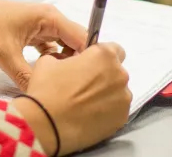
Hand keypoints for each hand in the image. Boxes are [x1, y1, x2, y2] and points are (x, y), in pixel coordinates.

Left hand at [0, 0, 86, 89]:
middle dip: (77, 66)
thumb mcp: (6, 56)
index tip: (88, 84)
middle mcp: (49, 19)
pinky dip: (51, 62)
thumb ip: (28, 79)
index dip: (90, 62)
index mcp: (50, 17)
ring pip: (65, 49)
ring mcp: (41, 26)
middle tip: (71, 87)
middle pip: (78, 45)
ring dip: (63, 65)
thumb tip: (43, 99)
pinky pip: (51, 50)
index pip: (85, 40)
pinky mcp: (32, 33)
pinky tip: (44, 75)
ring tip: (57, 82)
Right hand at [13, 43, 131, 154]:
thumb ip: (66, 56)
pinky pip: (116, 108)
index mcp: (104, 55)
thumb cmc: (48, 88)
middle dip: (103, 73)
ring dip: (105, 91)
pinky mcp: (121, 119)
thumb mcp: (49, 59)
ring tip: (83, 99)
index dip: (100, 54)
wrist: (48, 123)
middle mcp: (119, 75)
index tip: (89, 61)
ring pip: (117, 90)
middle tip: (82, 80)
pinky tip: (87, 111)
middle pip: (116, 70)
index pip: (114, 48)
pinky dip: (106, 108)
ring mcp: (123, 99)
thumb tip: (69, 61)